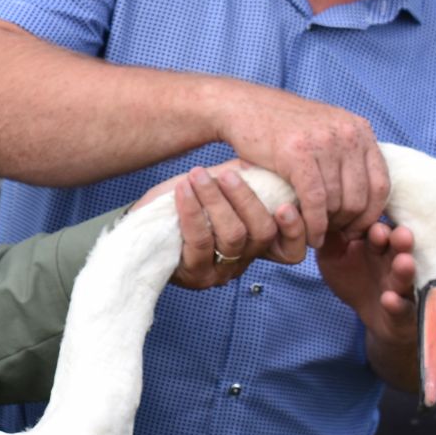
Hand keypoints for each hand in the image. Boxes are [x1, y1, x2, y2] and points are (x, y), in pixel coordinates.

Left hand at [133, 162, 306, 288]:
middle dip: (246, 198)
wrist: (141, 226)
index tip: (286, 205)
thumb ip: (243, 180)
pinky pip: (200, 240)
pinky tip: (184, 191)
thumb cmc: (182, 205)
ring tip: (198, 176)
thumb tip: (263, 160)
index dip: (295, 230)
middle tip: (227, 174)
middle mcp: (242, 262)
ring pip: (232, 235)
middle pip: (261, 234)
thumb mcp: (218, 190)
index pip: (291, 250)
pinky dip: (193, 211)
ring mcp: (219, 272)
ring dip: (216, 200)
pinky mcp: (194, 275)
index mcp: (255, 243)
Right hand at [213, 86, 387, 247]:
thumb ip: (347, 155)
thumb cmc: (282, 127)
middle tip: (332, 235)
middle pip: (361, 197)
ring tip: (316, 235)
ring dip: (328, 227)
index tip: (356, 230)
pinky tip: (308, 234)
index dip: (371, 214)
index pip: (381, 184)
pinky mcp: (298, 154)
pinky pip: (315, 200)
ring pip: (338, 202)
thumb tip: (365, 195)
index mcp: (360, 130)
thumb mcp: (325, 132)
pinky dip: (313, 224)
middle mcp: (348, 134)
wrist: (244, 107)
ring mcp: (324, 143)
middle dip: (347, 224)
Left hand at [316, 220, 417, 343]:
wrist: (372, 314)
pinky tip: (389, 300)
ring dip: (405, 269)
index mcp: (377, 244)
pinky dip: (396, 305)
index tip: (374, 227)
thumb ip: (327, 239)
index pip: (380, 229)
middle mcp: (394, 261)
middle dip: (400, 241)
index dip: (377, 228)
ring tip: (403, 262)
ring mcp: (402, 285)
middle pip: (399, 248)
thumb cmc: (353, 279)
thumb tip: (313, 214)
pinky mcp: (403, 311)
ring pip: (406, 276)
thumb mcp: (333, 257)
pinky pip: (402, 308)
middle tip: (400, 235)